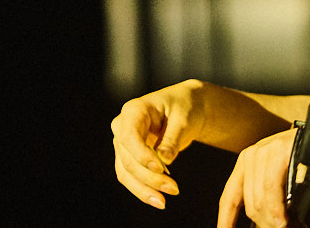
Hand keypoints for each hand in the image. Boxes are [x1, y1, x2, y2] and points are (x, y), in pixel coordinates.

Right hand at [111, 81, 208, 209]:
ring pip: (125, 172)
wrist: (187, 107)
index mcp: (134, 110)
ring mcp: (123, 142)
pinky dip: (142, 189)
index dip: (142, 156)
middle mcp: (122, 126)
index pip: (130, 137)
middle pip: (128, 158)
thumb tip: (164, 160)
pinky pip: (130, 177)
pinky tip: (158, 200)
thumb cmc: (185, 107)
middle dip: (149, 177)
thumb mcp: (184, 119)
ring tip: (164, 202)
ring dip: (143, 189)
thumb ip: (172, 138)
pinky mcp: (128, 156)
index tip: (162, 169)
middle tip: (174, 189)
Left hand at [218, 127, 296, 227]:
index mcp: (246, 162)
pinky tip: (283, 218)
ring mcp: (264, 152)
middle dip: (264, 222)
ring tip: (285, 224)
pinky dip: (277, 208)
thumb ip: (265, 196)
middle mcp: (252, 155)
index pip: (229, 197)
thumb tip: (262, 221)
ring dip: (273, 219)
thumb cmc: (302, 156)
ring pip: (260, 199)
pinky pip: (272, 189)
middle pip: (249, 203)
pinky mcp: (278, 151)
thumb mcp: (278, 176)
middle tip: (281, 227)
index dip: (226, 219)